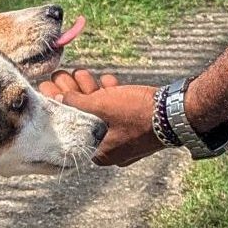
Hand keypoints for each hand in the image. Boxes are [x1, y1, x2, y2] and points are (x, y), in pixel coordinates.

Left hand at [39, 71, 163, 166]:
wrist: (178, 113)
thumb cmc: (138, 113)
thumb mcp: (101, 105)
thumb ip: (76, 103)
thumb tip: (57, 98)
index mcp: (100, 153)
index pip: (71, 127)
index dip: (58, 104)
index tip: (48, 87)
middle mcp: (112, 152)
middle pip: (86, 120)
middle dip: (77, 94)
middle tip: (66, 76)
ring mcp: (127, 142)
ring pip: (103, 114)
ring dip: (94, 92)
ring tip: (86, 74)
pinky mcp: (139, 129)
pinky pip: (120, 114)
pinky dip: (114, 98)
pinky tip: (109, 82)